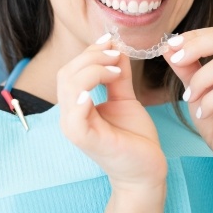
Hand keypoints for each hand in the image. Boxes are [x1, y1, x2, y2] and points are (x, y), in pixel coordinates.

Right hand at [57, 38, 166, 190]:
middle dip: (92, 56)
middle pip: (66, 73)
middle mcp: (70, 116)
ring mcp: (74, 128)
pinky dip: (84, 92)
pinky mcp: (85, 138)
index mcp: (76, 106)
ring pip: (69, 85)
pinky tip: (106, 81)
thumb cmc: (134, 139)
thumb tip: (116, 47)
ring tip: (117, 69)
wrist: (146, 171)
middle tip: (117, 54)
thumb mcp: (125, 99)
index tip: (112, 42)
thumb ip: (118, 76)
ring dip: (94, 69)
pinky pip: (75, 112)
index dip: (90, 52)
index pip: (71, 70)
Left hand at [163, 28, 212, 170]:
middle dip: (195, 48)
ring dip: (199, 81)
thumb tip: (167, 47)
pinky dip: (207, 102)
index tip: (169, 45)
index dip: (193, 36)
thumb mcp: (193, 88)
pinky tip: (201, 113)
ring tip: (189, 98)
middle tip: (176, 61)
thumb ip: (184, 67)